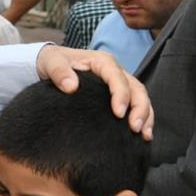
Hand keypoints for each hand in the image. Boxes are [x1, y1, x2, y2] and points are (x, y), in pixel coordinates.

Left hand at [35, 46, 152, 138]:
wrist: (51, 64)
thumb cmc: (52, 61)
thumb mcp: (51, 62)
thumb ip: (59, 71)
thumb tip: (71, 86)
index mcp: (101, 61)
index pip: (117, 77)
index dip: (121, 95)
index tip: (118, 113)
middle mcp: (114, 71)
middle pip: (136, 88)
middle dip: (140, 108)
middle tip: (135, 128)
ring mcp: (119, 82)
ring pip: (140, 97)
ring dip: (145, 115)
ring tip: (144, 134)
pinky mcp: (118, 93)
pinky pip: (135, 104)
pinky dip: (142, 117)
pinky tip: (142, 134)